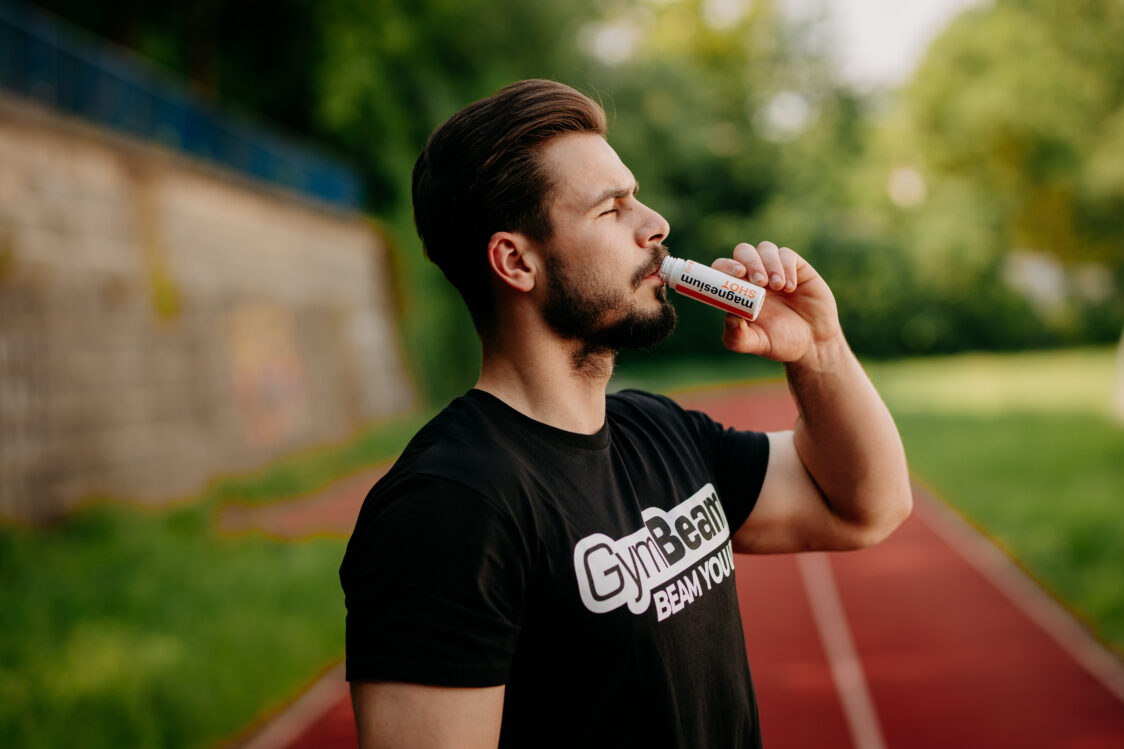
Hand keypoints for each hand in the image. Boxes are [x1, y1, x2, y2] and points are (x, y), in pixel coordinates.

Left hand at [711, 241, 841, 363]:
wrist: (814, 342)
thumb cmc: (780, 343)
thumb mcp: (757, 344)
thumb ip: (738, 337)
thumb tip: (728, 316)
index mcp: (739, 291)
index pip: (722, 269)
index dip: (725, 266)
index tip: (737, 274)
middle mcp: (753, 277)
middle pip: (743, 251)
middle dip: (749, 262)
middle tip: (760, 282)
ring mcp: (774, 270)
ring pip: (765, 248)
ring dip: (770, 264)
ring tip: (779, 287)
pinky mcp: (795, 267)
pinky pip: (786, 255)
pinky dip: (787, 268)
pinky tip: (790, 288)